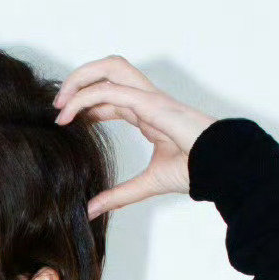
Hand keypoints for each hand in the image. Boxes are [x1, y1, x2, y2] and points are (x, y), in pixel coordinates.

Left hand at [53, 55, 216, 218]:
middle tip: (57, 106)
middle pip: (110, 69)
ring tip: (59, 105)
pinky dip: (86, 97)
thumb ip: (118, 196)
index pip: (111, 95)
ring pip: (109, 68)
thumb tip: (92, 210)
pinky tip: (69, 115)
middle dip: (80, 79)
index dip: (86, 103)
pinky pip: (111, 90)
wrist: (221, 168)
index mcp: (148, 113)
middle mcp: (147, 99)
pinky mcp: (152, 104)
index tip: (66, 120)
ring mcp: (150, 97)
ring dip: (80, 80)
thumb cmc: (195, 170)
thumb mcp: (146, 185)